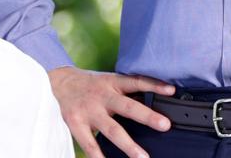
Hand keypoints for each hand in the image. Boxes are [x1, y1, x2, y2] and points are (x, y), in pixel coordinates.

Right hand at [48, 66, 174, 157]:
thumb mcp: (109, 81)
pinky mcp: (76, 123)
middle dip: (147, 116)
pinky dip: (99, 156)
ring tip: (142, 157)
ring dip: (128, 145)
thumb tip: (153, 100)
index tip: (171, 90)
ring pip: (112, 130)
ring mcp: (89, 111)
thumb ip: (126, 91)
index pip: (137, 81)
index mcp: (113, 83)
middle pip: (128, 107)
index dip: (154, 85)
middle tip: (165, 125)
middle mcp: (103, 96)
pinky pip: (90, 144)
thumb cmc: (91, 85)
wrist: (59, 82)